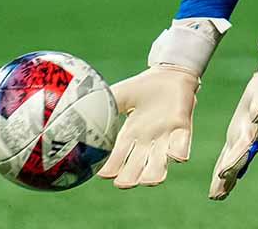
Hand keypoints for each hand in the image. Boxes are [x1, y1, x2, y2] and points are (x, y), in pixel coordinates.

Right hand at [98, 17, 228, 188]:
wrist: (168, 74)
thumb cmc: (143, 87)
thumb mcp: (118, 95)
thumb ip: (102, 105)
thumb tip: (75, 109)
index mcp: (130, 136)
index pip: (118, 157)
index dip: (111, 167)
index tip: (103, 175)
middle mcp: (147, 141)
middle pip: (138, 166)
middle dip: (131, 176)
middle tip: (123, 184)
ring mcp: (165, 137)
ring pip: (160, 162)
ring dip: (155, 172)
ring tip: (148, 181)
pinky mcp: (182, 128)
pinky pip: (181, 143)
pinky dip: (178, 151)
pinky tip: (175, 157)